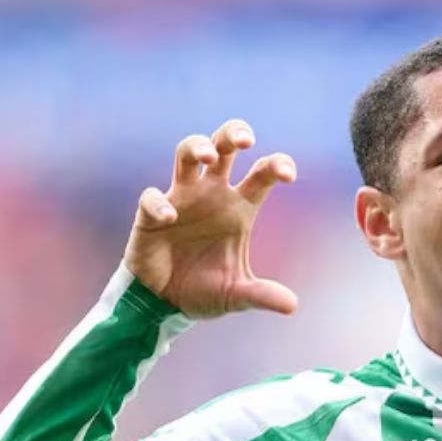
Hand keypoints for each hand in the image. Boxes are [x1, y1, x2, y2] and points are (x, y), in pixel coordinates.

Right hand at [122, 119, 297, 318]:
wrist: (164, 305)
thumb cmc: (204, 290)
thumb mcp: (237, 295)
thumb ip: (262, 295)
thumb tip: (291, 306)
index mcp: (239, 207)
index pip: (261, 174)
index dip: (276, 165)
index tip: (288, 174)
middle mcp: (211, 195)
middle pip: (223, 146)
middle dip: (233, 134)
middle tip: (246, 140)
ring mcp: (181, 200)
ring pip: (186, 154)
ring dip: (196, 147)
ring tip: (208, 156)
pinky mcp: (150, 215)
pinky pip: (152, 198)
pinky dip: (159, 203)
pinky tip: (170, 216)